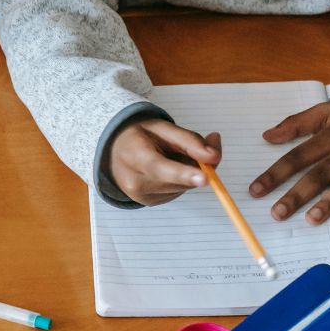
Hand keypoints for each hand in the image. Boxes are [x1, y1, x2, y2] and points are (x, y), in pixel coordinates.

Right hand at [107, 118, 221, 205]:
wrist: (114, 150)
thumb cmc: (141, 135)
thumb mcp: (163, 128)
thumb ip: (190, 141)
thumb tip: (215, 157)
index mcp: (134, 155)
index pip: (161, 167)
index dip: (184, 173)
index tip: (205, 178)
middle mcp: (134, 181)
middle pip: (177, 180)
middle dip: (195, 167)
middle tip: (200, 150)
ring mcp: (140, 196)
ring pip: (181, 187)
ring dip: (187, 174)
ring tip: (170, 158)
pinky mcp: (148, 202)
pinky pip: (177, 192)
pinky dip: (180, 181)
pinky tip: (167, 169)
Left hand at [249, 102, 329, 225]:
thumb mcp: (323, 111)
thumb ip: (295, 124)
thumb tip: (267, 136)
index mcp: (329, 136)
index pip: (297, 157)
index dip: (275, 174)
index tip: (255, 190)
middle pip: (318, 175)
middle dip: (297, 195)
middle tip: (277, 213)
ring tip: (312, 219)